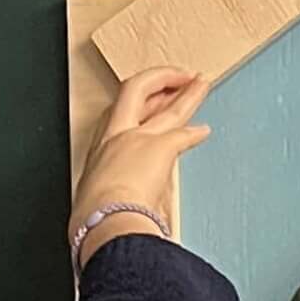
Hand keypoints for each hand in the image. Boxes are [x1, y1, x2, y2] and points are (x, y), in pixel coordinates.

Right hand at [70, 67, 210, 257]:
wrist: (102, 224)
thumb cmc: (94, 221)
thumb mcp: (96, 206)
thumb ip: (112, 206)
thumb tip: (125, 222)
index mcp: (99, 151)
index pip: (118, 117)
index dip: (135, 106)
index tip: (146, 103)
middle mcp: (114, 138)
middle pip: (136, 94)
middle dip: (159, 82)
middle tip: (178, 77)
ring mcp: (137, 139)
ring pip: (164, 107)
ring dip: (186, 94)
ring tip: (200, 83)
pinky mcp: (159, 148)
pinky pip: (182, 133)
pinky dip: (195, 132)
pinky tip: (205, 129)